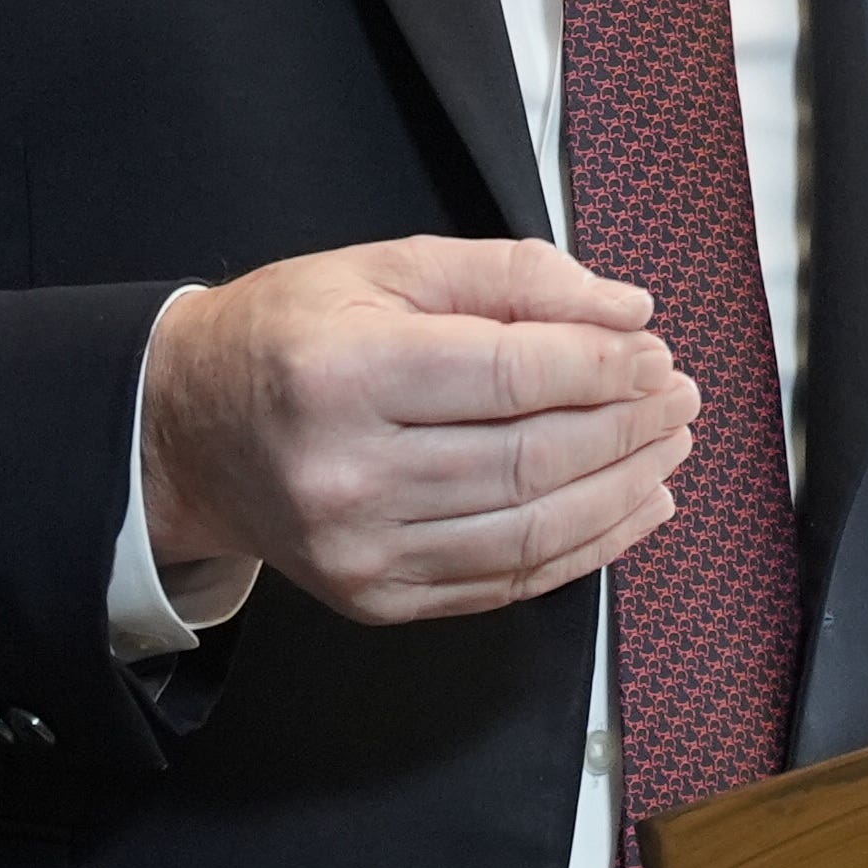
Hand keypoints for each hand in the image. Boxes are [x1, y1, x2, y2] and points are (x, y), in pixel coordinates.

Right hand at [140, 238, 697, 625]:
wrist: (187, 433)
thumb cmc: (289, 336)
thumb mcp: (385, 268)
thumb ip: (510, 276)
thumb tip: (625, 312)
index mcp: (344, 372)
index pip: (512, 374)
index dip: (603, 366)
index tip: (655, 352)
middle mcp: (348, 472)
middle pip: (531, 457)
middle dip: (627, 427)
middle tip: (679, 397)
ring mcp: (361, 550)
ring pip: (531, 531)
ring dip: (623, 491)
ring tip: (670, 448)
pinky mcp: (377, 599)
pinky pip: (507, 582)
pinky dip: (587, 548)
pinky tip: (633, 508)